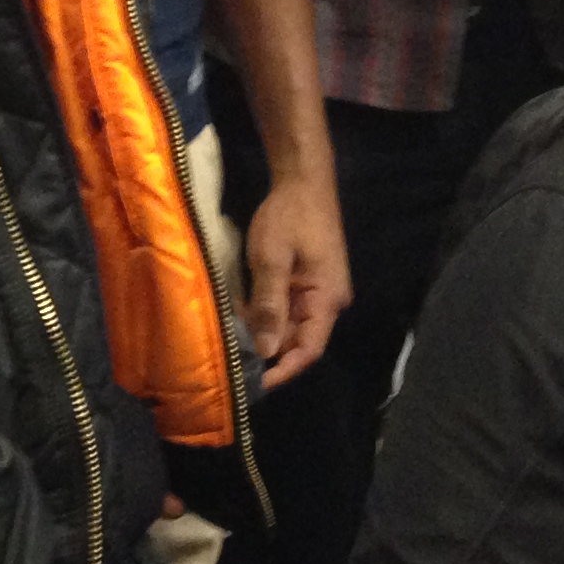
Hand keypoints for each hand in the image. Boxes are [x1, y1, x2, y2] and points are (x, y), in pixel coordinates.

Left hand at [243, 169, 351, 389]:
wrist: (304, 179)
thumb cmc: (289, 216)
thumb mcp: (272, 259)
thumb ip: (269, 305)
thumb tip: (266, 351)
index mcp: (327, 299)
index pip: (309, 349)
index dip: (283, 370)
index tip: (255, 383)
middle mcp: (329, 301)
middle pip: (300, 340)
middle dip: (269, 351)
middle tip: (234, 360)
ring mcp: (319, 291)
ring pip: (291, 325)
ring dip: (264, 332)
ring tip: (234, 338)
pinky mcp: (308, 281)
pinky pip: (288, 308)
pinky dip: (266, 314)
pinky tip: (241, 313)